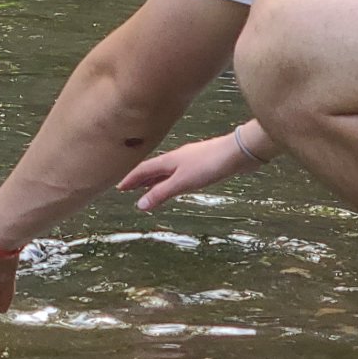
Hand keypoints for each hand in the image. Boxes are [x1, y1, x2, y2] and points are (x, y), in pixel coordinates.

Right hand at [119, 123, 266, 212]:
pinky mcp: (202, 164)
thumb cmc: (209, 166)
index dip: (130, 179)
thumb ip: (161, 193)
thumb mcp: (182, 182)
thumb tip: (140, 205)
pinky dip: (170, 180)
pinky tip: (176, 184)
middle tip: (129, 188)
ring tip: (147, 189)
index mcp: (168, 160)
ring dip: (155, 180)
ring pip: (166, 171)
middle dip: (140, 179)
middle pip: (153, 169)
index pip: (143, 170)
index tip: (119, 187)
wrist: (237, 153)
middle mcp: (176, 158)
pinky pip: (178, 173)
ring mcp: (189, 160)